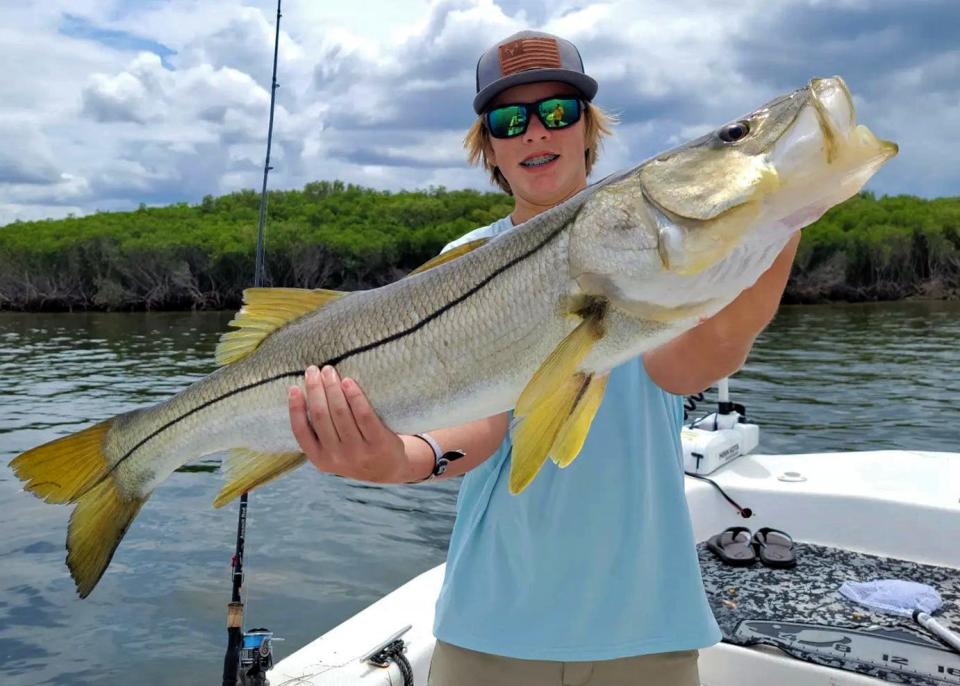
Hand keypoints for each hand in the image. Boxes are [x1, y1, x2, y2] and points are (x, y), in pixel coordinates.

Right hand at [288, 365, 408, 482]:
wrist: (390, 468)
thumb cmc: (356, 452)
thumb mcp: (333, 453)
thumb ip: (319, 434)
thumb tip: (305, 394)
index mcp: (320, 459)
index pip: (301, 431)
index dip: (295, 408)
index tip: (294, 387)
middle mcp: (337, 457)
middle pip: (321, 416)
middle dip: (315, 389)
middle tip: (313, 370)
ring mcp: (358, 451)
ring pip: (340, 413)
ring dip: (332, 388)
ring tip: (329, 372)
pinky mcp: (378, 443)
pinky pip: (363, 415)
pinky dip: (354, 396)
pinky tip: (348, 382)